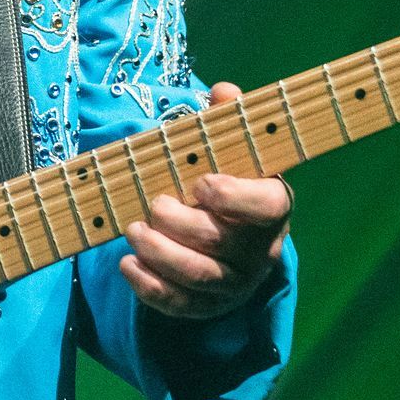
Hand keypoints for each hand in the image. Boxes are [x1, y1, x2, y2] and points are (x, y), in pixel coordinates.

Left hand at [118, 84, 291, 319]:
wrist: (233, 234)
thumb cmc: (229, 180)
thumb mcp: (233, 148)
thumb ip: (228, 119)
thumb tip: (222, 93)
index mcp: (272, 206)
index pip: (267, 207)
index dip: (235, 197)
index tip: (202, 183)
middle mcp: (261, 251)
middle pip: (219, 243)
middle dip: (179, 223)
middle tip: (153, 204)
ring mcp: (236, 283)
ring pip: (199, 277)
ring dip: (160, 254)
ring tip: (132, 230)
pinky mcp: (209, 306)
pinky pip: (181, 305)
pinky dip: (150, 288)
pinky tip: (127, 265)